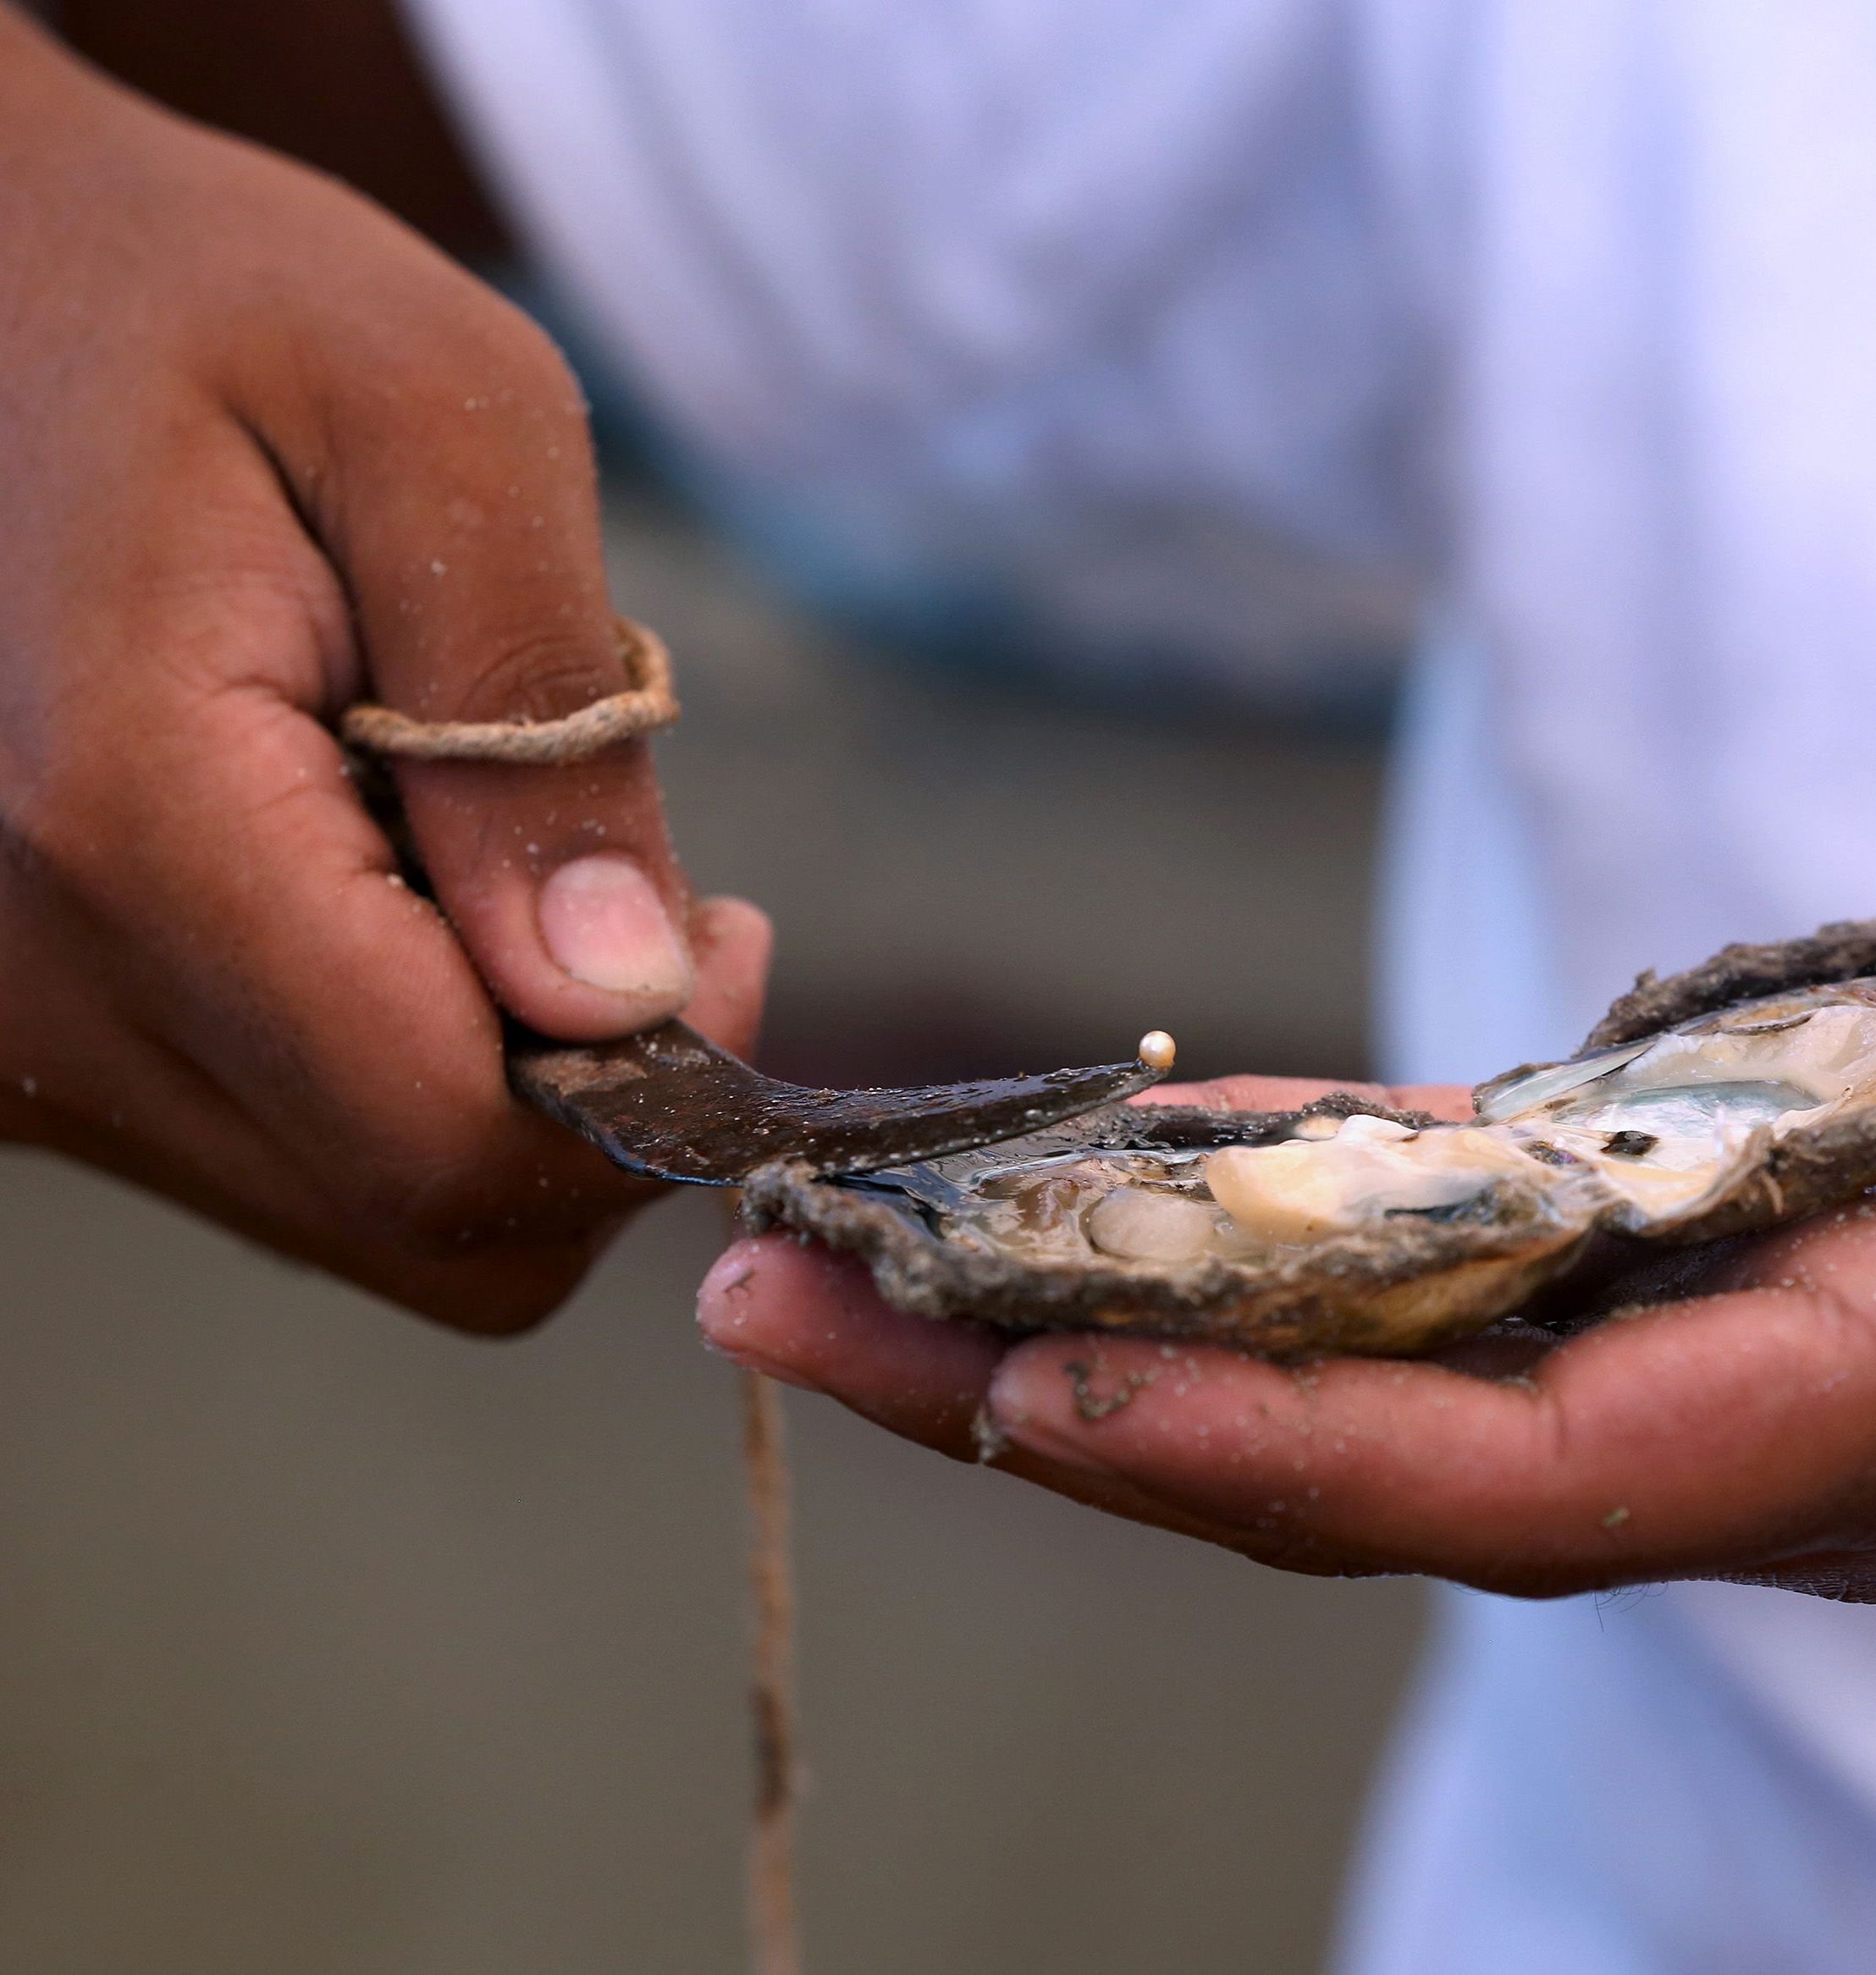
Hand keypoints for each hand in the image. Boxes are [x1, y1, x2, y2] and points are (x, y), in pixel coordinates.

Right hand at [0, 18, 768, 1327]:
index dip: (650, 1094)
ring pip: (368, 1211)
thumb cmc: (224, 309)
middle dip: (599, 1103)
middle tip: (631, 892)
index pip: (455, 1143)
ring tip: (488, 843)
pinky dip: (405, 1057)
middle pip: (427, 1223)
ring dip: (507, 1077)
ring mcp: (17, 1040)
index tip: (723, 933)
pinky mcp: (35, 1042)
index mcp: (138, 832)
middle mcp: (40, 994)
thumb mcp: (447, 421)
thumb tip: (624, 991)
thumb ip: (537, 717)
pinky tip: (397, 875)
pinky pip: (293, 1152)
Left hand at [701, 835, 1875, 1791]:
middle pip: (1369, 1450)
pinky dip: (1257, 1225)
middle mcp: (1776, 1420)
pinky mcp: (1723, 1250)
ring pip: (1363, 1363)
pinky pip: (1441, 1259)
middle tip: (775, 1303)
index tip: (1029, 1397)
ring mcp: (1731, 1350)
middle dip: (1075, 1402)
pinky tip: (1097, 1172)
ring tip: (844, 1245)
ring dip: (1103, 1316)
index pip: (1544, 1476)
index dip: (1284, 1452)